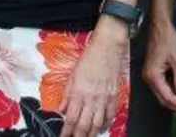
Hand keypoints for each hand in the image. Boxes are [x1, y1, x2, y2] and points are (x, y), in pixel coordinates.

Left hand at [59, 19, 126, 136]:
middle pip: (84, 125)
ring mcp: (104, 98)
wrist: (107, 47)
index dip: (66, 131)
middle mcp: (91, 98)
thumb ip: (66, 94)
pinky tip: (102, 128)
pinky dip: (106, 124)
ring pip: (97, 123)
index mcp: (78, 92)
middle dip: (78, 136)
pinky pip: (110, 115)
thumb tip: (61, 110)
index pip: (71, 118)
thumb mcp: (72, 75)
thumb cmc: (89, 58)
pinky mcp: (114, 96)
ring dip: (91, 134)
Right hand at [143, 20, 175, 115]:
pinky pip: (162, 87)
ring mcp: (149, 75)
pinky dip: (172, 93)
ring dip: (175, 101)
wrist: (160, 25)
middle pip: (163, 99)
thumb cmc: (168, 38)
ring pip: (162, 95)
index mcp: (153, 75)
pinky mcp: (152, 71)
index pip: (168, 97)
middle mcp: (148, 78)